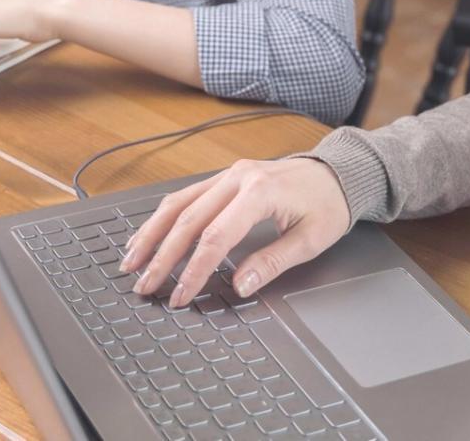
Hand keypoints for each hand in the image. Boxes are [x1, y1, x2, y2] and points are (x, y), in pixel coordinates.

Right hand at [119, 158, 350, 308]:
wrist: (337, 173)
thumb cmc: (328, 205)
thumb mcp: (311, 239)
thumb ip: (272, 262)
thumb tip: (240, 286)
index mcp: (261, 191)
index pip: (216, 236)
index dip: (194, 269)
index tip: (180, 295)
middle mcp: (238, 178)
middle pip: (189, 220)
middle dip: (162, 256)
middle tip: (144, 286)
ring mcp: (229, 174)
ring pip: (179, 204)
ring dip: (152, 234)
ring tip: (132, 262)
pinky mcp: (225, 177)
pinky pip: (187, 197)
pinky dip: (164, 218)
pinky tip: (148, 236)